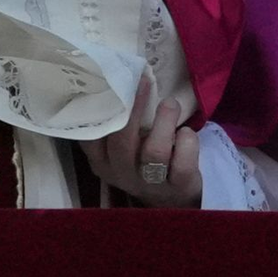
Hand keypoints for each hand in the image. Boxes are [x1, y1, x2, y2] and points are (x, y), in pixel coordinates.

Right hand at [79, 76, 201, 207]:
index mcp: (101, 160)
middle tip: (144, 81)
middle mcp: (121, 173)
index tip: (113, 81)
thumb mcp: (120, 148)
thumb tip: (120, 76)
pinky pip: (183, 163)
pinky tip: (187, 132)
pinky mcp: (178, 187)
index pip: (90, 136)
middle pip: (122, 141)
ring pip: (154, 151)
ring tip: (170, 103)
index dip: (101, 107)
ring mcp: (149, 183)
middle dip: (134, 107)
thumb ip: (115, 124)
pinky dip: (188, 142)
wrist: (170, 200)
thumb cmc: (140, 160)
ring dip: (164, 121)